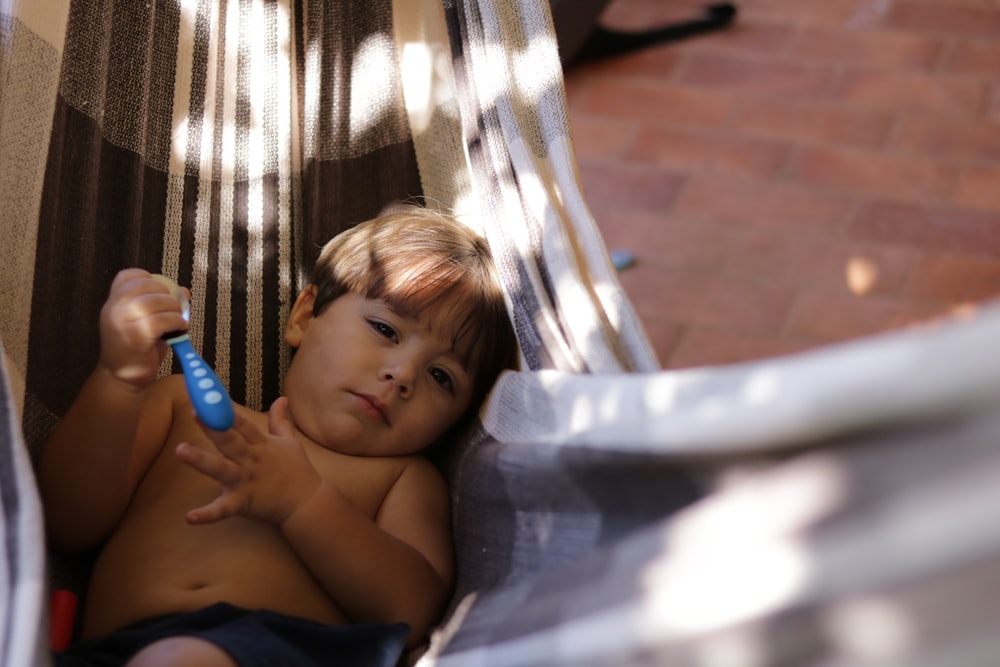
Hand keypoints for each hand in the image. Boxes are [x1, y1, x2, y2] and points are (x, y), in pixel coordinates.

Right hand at [98, 269, 187, 388]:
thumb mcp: (145, 322)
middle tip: (175, 308)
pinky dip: (176, 322)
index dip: (148, 279)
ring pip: (153, 301)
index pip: (127, 276)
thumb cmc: (136, 350)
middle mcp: (113, 309)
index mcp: (113, 303)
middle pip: (144, 285)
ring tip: (179, 320)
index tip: (161, 292)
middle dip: (167, 294)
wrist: (121, 379)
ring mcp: (122, 323)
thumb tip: (184, 292)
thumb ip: (160, 304)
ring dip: (174, 308)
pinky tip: (180, 330)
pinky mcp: (135, 337)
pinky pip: (160, 321)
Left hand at [177, 397, 323, 525]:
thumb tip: (282, 398)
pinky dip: (207, 514)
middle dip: (212, 426)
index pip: (242, 423)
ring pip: (220, 469)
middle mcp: (251, 460)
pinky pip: (223, 509)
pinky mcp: (243, 503)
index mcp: (261, 444)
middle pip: (230, 440)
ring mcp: (246, 481)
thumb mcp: (290, 442)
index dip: (226, 409)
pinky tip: (190, 517)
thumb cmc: (298, 471)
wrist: (308, 503)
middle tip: (195, 412)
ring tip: (180, 450)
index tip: (210, 395)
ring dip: (200, 460)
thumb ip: (280, 420)